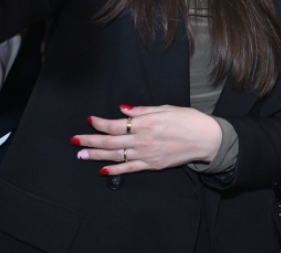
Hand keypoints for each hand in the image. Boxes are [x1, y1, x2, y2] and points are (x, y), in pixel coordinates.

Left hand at [74, 104, 222, 175]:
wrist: (206, 139)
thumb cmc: (188, 119)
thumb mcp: (165, 108)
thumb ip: (141, 110)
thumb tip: (122, 109)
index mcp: (145, 123)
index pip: (115, 125)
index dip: (100, 123)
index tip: (89, 120)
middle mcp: (142, 140)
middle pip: (110, 142)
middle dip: (90, 141)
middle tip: (74, 141)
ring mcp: (146, 155)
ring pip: (116, 156)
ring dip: (96, 156)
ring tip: (81, 156)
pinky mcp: (152, 165)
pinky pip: (129, 169)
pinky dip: (115, 170)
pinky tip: (102, 171)